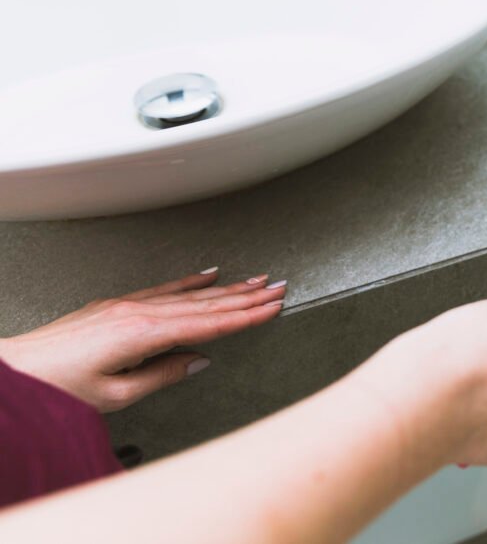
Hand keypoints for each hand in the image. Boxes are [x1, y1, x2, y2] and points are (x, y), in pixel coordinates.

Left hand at [0, 269, 286, 411]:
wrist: (15, 370)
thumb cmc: (57, 388)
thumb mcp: (116, 394)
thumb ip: (162, 375)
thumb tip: (197, 360)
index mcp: (142, 334)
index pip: (208, 324)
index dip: (244, 316)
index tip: (271, 308)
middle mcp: (137, 312)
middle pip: (205, 302)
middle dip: (245, 295)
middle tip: (276, 287)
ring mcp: (125, 304)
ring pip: (188, 293)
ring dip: (226, 287)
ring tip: (254, 281)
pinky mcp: (115, 305)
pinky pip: (164, 288)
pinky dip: (190, 281)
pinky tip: (207, 275)